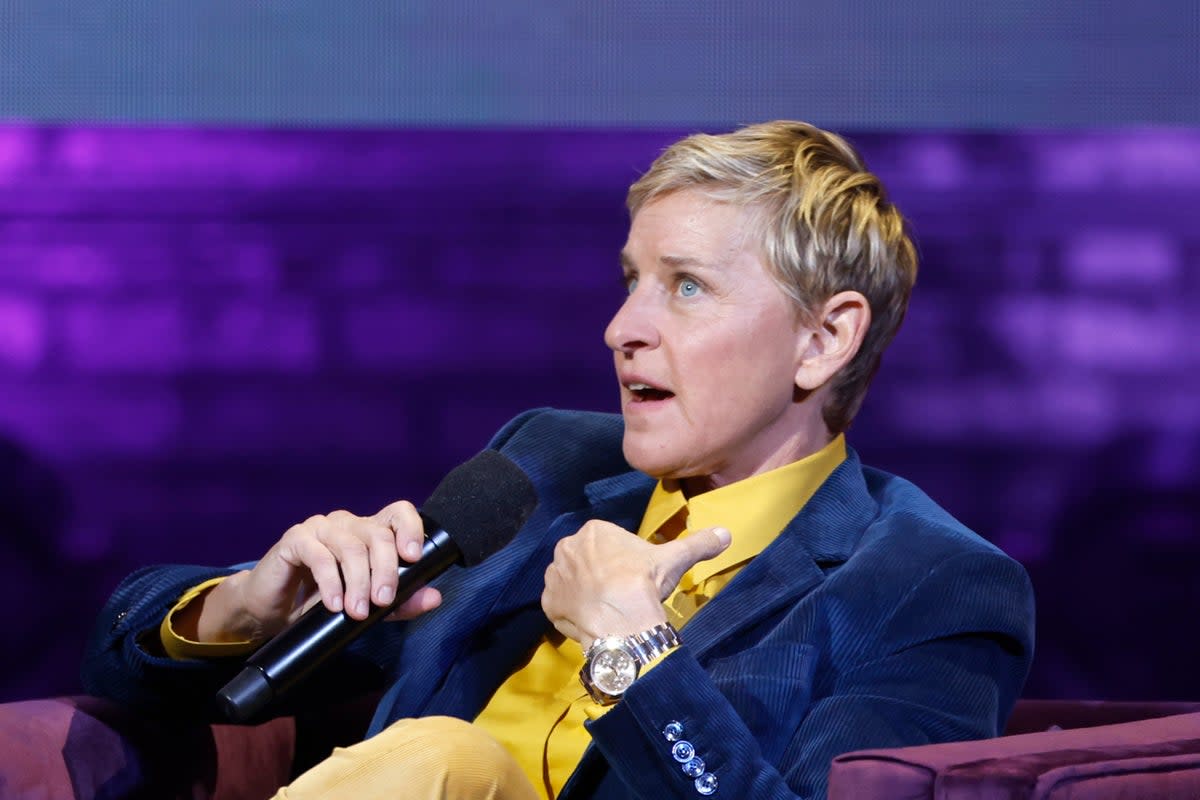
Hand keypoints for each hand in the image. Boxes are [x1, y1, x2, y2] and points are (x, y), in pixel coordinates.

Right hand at [192, 500, 442, 642]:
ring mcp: (321, 527)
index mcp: (369, 531)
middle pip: (378, 535)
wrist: (276, 610)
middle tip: (383, 601)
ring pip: (351, 547)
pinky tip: (333, 604)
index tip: (414, 557)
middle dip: (386, 570)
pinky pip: (319, 556)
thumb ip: (402, 602)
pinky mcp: (295, 539)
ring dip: (358, 582)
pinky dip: (330, 582)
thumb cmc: (324, 602)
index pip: (398, 512)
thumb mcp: (370, 605)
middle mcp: (348, 523)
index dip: (410, 528)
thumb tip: (435, 597)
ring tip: (358, 611)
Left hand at [541, 520, 729, 647]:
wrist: (621, 622)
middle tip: (619, 594)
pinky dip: (571, 612)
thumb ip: (698, 543)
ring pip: (570, 581)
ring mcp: (554, 576)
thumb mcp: (674, 559)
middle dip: (598, 574)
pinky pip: (559, 604)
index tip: (634, 577)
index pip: (607, 543)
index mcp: (594, 531)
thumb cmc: (643, 583)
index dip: (622, 562)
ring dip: (583, 592)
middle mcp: (567, 547)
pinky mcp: (547, 603)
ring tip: (606, 608)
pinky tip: (591, 619)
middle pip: (585, 561)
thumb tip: (726, 533)